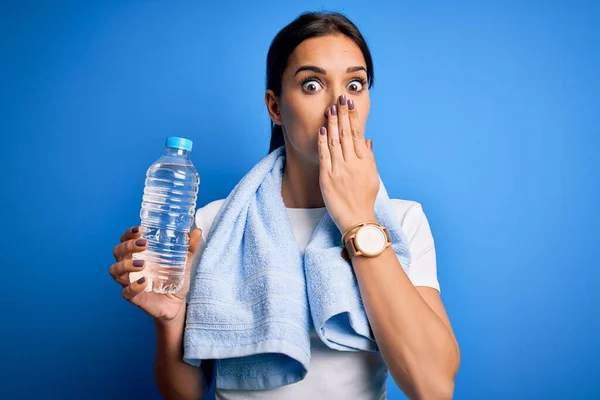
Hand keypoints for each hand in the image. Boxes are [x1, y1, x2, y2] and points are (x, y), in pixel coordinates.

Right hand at [109, 226, 202, 323]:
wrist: (177, 305)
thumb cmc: (174, 280)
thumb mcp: (184, 263)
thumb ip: (189, 248)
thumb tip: (197, 231)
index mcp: (140, 255)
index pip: (125, 240)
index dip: (128, 233)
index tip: (139, 229)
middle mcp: (131, 267)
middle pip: (118, 252)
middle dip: (127, 246)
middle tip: (144, 244)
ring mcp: (130, 282)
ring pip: (115, 271)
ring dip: (125, 264)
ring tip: (142, 264)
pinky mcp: (134, 297)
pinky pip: (126, 292)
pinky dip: (133, 286)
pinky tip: (144, 282)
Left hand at [318, 94, 378, 233]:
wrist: (357, 219)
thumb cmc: (365, 199)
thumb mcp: (372, 177)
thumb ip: (369, 156)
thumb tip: (368, 139)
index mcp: (365, 161)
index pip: (358, 134)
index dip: (353, 117)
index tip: (350, 104)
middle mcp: (353, 163)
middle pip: (347, 134)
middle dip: (343, 114)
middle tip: (340, 98)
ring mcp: (339, 170)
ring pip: (335, 141)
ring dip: (333, 123)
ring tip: (330, 108)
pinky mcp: (327, 178)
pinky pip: (324, 156)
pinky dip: (323, 142)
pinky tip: (322, 129)